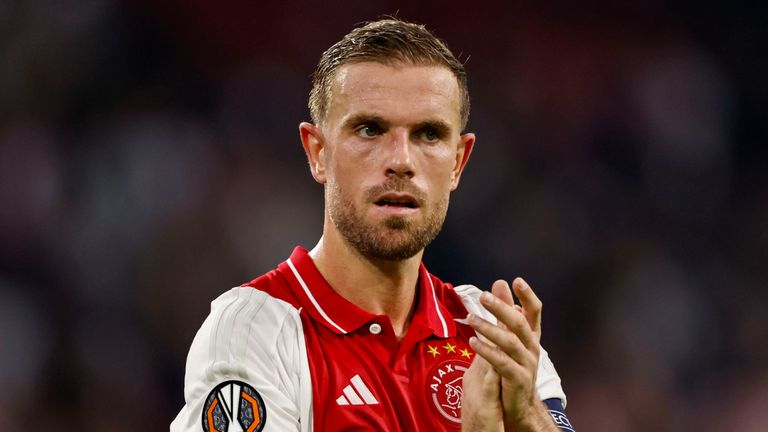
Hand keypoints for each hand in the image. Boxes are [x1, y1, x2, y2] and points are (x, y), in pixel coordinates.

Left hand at [468, 278, 556, 430]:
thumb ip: (505, 311)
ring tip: (471, 318)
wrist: (518, 405)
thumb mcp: (509, 336)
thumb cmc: (512, 368)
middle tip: (484, 296)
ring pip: (510, 342)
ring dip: (489, 329)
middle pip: (519, 323)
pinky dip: (487, 351)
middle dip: (502, 308)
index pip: (534, 311)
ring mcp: (526, 364)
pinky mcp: (517, 379)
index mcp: (530, 336)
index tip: (516, 281)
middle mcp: (531, 347)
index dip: (527, 296)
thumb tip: (499, 283)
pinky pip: (502, 362)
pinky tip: (473, 342)